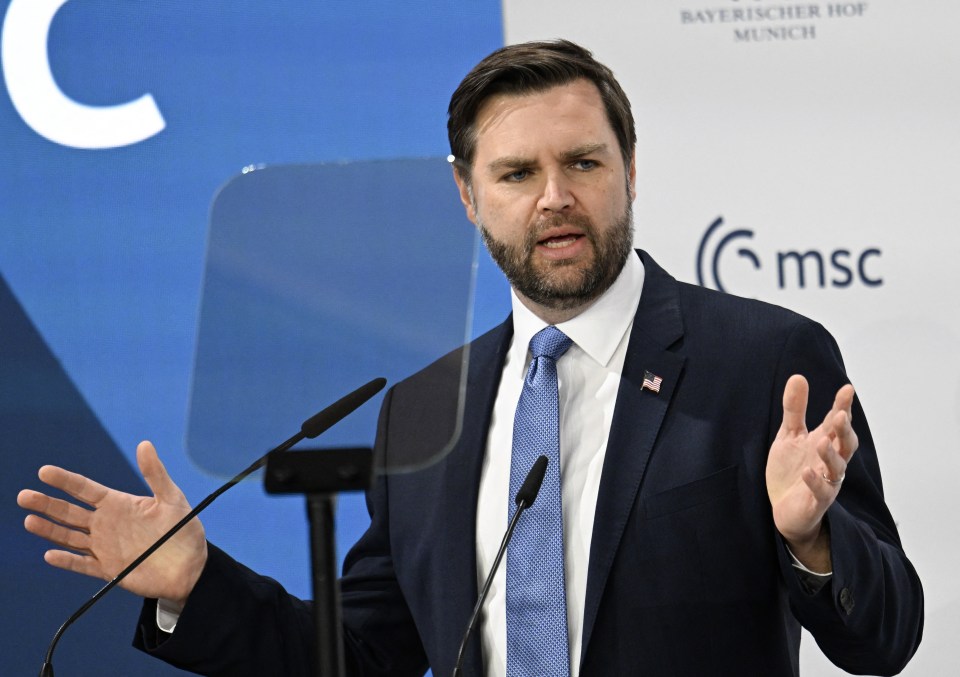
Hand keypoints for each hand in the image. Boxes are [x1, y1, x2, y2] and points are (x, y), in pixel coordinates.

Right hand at [17, 441, 207, 609]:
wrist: (191, 566)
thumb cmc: (184, 529)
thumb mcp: (172, 498)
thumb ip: (155, 474)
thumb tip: (144, 444)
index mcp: (118, 504)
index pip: (85, 489)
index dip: (65, 480)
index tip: (44, 471)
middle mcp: (106, 524)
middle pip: (69, 511)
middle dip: (47, 503)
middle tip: (24, 496)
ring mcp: (104, 547)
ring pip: (69, 537)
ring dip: (49, 530)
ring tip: (29, 520)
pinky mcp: (108, 569)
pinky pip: (82, 564)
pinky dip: (66, 561)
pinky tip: (50, 554)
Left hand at [766, 375, 857, 570]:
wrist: (784, 509)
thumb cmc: (791, 469)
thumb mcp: (789, 436)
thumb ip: (795, 410)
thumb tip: (798, 377)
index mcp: (825, 443)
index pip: (836, 423)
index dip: (842, 407)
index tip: (847, 389)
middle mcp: (830, 461)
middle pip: (845, 444)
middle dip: (844, 431)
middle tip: (839, 415)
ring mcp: (826, 482)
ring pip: (837, 468)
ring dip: (830, 455)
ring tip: (821, 442)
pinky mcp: (816, 501)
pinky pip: (820, 492)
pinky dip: (814, 482)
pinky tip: (806, 472)